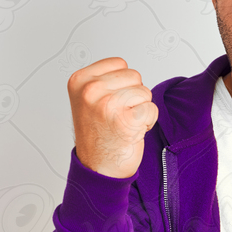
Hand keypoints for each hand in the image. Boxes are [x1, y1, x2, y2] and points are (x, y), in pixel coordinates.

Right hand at [67, 57, 158, 178]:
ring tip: (124, 123)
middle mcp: (91, 91)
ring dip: (141, 109)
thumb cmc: (97, 135)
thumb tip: (125, 69)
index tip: (110, 102)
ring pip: (145, 92)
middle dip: (133, 96)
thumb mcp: (88, 99)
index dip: (122, 83)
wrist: (98, 168)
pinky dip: (148, 121)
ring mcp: (108, 105)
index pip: (119, 63)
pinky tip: (133, 131)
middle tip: (118, 115)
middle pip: (134, 76)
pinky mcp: (126, 120)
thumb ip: (103, 80)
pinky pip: (152, 109)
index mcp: (80, 81)